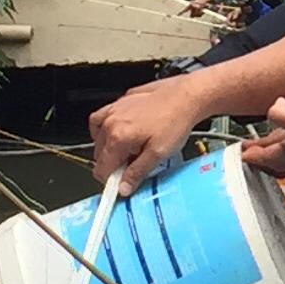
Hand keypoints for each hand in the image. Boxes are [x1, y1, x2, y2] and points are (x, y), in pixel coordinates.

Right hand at [89, 76, 207, 191]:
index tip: (122, 184)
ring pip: (98, 137)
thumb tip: (124, 187)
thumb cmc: (176, 120)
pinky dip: (105, 128)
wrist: (186, 96)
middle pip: (99, 155)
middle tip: (134, 164)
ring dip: (109, 147)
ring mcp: (114, 110)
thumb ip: (137, 172)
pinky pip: (101, 118)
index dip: (112, 181)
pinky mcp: (120, 102)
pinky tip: (119, 131)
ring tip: (131, 148)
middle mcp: (111, 122)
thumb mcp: (159, 154)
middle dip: (114, 163)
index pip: (101, 169)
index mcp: (118, 137)